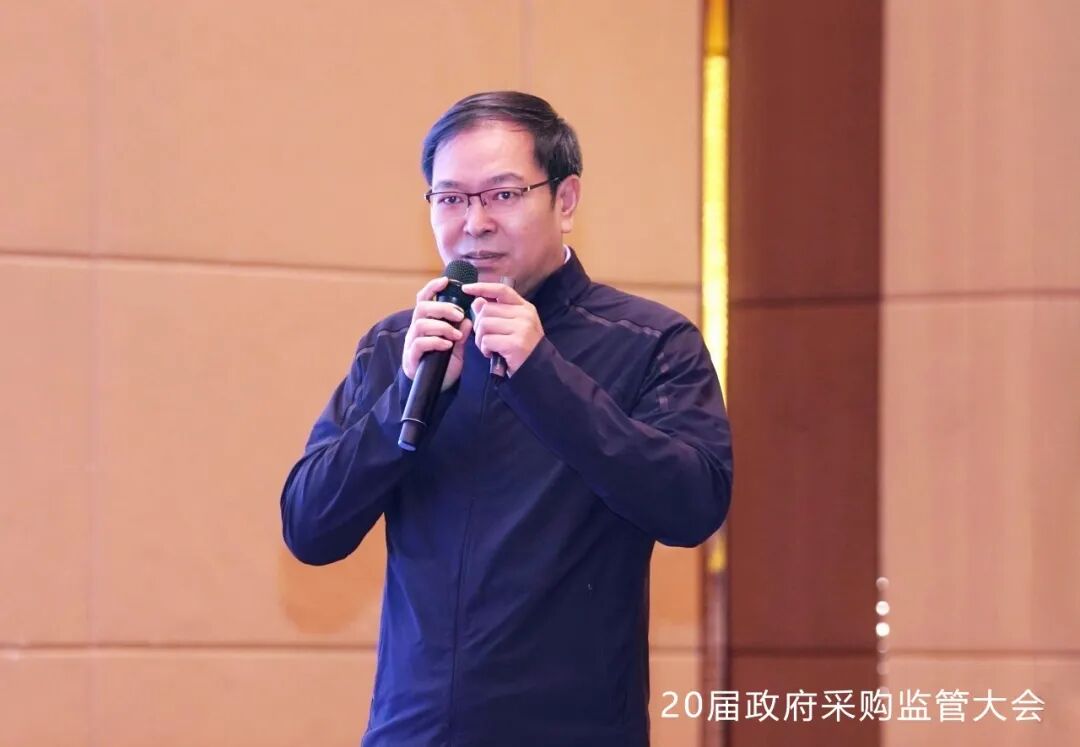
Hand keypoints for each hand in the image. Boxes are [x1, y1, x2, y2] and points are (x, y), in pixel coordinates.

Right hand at [402, 276, 472, 390]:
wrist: (437, 389)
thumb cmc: (444, 364)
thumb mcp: (457, 346)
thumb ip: (461, 333)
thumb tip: (469, 319)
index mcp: (427, 322)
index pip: (424, 299)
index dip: (432, 288)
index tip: (446, 281)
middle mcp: (416, 329)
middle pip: (422, 308)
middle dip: (442, 308)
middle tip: (460, 314)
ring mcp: (412, 343)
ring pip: (420, 324)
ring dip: (441, 326)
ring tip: (456, 335)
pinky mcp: (412, 357)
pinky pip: (419, 344)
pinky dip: (435, 341)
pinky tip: (448, 345)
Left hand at [463, 282, 543, 375]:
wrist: (536, 369)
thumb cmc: (521, 347)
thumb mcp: (512, 326)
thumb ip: (496, 312)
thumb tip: (477, 301)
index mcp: (524, 307)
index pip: (502, 290)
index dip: (483, 287)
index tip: (466, 289)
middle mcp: (525, 315)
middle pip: (487, 309)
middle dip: (479, 325)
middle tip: (484, 338)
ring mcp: (522, 328)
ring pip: (485, 324)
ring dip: (480, 338)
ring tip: (488, 347)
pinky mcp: (515, 343)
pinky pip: (487, 340)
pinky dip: (484, 348)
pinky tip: (491, 354)